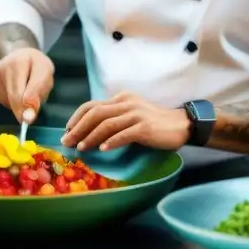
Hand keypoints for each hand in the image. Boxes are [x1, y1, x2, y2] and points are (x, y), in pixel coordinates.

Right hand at [0, 48, 54, 123]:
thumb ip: (39, 92)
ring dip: (19, 104)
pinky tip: (15, 90)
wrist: (19, 55)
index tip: (28, 120)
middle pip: (13, 98)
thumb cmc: (35, 64)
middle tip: (30, 115)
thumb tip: (28, 117)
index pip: (22, 89)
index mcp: (18, 62)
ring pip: (9, 102)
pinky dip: (11, 102)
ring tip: (25, 90)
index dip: (27, 106)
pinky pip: (3, 102)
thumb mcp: (45, 72)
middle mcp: (1, 68)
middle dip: (24, 109)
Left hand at [60, 92, 190, 151]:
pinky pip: (124, 134)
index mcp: (121, 99)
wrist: (181, 125)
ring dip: (91, 136)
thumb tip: (89, 130)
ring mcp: (136, 115)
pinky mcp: (145, 128)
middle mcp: (126, 103)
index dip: (76, 118)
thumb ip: (114, 117)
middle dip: (78, 128)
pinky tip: (103, 150)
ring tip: (81, 148)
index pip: (92, 105)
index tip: (67, 131)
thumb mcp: (131, 114)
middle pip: (95, 113)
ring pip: (107, 124)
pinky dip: (112, 142)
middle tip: (67, 141)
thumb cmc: (154, 123)